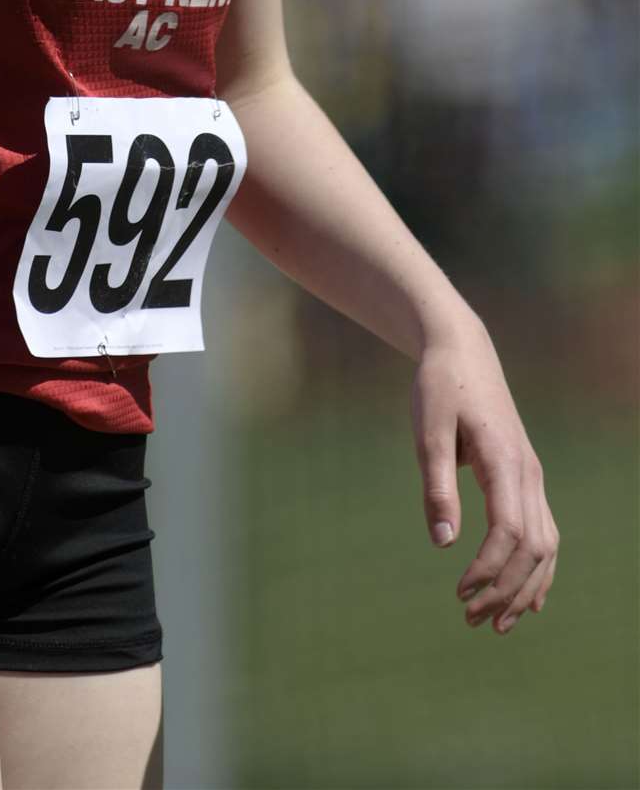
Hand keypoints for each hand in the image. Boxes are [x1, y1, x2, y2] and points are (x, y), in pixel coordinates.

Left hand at [410, 323, 559, 635]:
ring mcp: (532, 476)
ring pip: (546, 546)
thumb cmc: (440, 387)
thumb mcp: (428, 430)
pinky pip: (545, 533)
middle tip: (469, 619)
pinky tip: (527, 600)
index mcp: (504, 461)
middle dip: (506, 591)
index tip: (458, 593)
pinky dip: (539, 570)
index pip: (511, 532)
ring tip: (495, 624)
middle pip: (533, 548)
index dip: (489, 570)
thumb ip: (437, 485)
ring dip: (524, 588)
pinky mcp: (526, 477)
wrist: (462, 351)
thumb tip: (444, 543)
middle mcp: (528, 473)